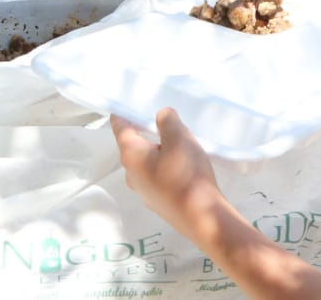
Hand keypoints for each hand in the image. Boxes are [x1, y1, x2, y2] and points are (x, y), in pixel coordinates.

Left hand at [113, 109, 225, 240]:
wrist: (201, 217)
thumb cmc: (186, 174)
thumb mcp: (179, 138)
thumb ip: (168, 120)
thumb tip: (161, 116)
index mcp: (131, 155)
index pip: (119, 127)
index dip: (123, 112)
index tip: (129, 103)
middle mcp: (131, 174)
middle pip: (134, 145)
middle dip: (146, 132)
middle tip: (166, 122)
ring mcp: (143, 191)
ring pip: (147, 163)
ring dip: (158, 151)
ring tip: (180, 145)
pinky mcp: (157, 202)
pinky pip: (156, 177)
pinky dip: (165, 167)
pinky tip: (183, 168)